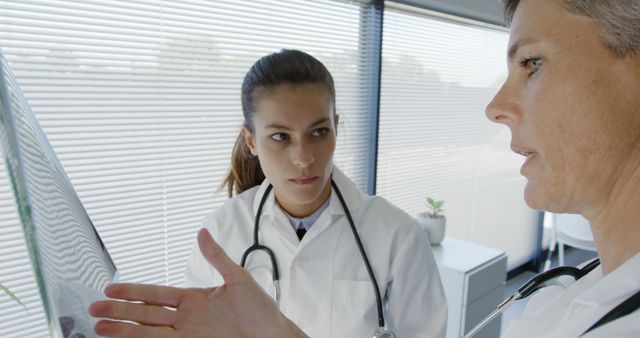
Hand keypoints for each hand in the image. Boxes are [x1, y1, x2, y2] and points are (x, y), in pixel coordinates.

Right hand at [90, 228, 306, 337]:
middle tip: (93, 310)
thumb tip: (201, 232)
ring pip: (148, 333)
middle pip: (145, 314)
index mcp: (194, 299)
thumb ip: (216, 257)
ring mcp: (188, 335)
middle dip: (119, 312)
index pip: (156, 294)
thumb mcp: (238, 278)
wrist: (273, 336)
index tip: (111, 289)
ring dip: (124, 331)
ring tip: (99, 328)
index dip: (134, 291)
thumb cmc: (261, 310)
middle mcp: (186, 319)